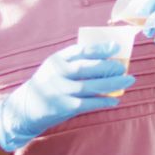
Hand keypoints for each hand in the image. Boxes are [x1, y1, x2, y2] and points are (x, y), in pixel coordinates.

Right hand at [0, 42, 134, 151]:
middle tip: (124, 67)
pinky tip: (115, 100)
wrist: (26, 108)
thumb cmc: (48, 84)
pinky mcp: (64, 106)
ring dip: (111, 84)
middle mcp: (57, 73)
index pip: (80, 50)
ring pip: (90, 86)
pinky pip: (88, 103)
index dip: (99, 48)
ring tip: (128, 81)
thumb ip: (74, 63)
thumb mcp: (55, 68)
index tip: (115, 47)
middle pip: (86, 68)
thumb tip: (107, 62)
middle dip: (107, 67)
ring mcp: (60, 90)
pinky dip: (103, 101)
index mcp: (56, 59)